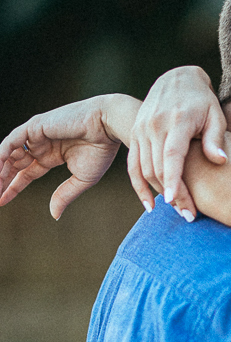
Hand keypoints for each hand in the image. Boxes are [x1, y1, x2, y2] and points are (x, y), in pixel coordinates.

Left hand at [0, 96, 136, 219]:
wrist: (108, 126)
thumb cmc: (101, 149)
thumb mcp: (82, 179)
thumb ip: (64, 195)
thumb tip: (54, 215)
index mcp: (53, 155)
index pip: (27, 173)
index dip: (14, 187)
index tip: (2, 201)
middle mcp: (42, 144)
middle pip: (14, 164)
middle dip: (3, 181)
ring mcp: (37, 134)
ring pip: (9, 154)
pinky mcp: (34, 126)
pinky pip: (10, 142)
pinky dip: (1, 156)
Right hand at [127, 66, 227, 219]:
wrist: (177, 79)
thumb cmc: (202, 101)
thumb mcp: (215, 115)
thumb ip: (216, 138)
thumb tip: (220, 161)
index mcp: (176, 120)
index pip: (171, 155)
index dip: (173, 180)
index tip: (176, 201)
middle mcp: (154, 125)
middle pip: (158, 168)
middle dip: (173, 195)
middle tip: (189, 215)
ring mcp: (141, 130)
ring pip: (145, 169)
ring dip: (158, 194)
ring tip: (178, 211)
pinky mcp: (135, 134)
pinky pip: (132, 165)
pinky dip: (139, 186)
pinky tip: (149, 205)